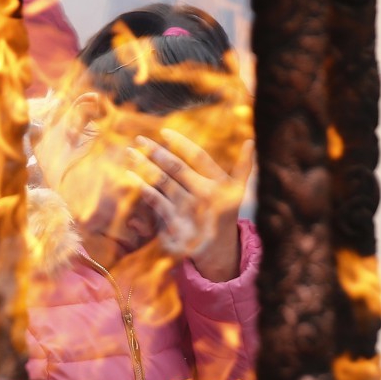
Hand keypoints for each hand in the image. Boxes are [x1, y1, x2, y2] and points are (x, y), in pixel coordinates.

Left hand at [128, 131, 253, 280]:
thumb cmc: (227, 212)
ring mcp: (187, 208)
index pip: (198, 157)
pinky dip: (142, 186)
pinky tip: (130, 175)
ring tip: (131, 153)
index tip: (164, 132)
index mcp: (218, 183)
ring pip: (162, 181)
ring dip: (144, 166)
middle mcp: (202, 194)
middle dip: (156, 152)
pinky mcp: (174, 221)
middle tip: (140, 139)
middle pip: (176, 167)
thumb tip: (250, 141)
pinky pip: (155, 200)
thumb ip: (245, 166)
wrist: (218, 248)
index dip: (181, 143)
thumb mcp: (239, 191)